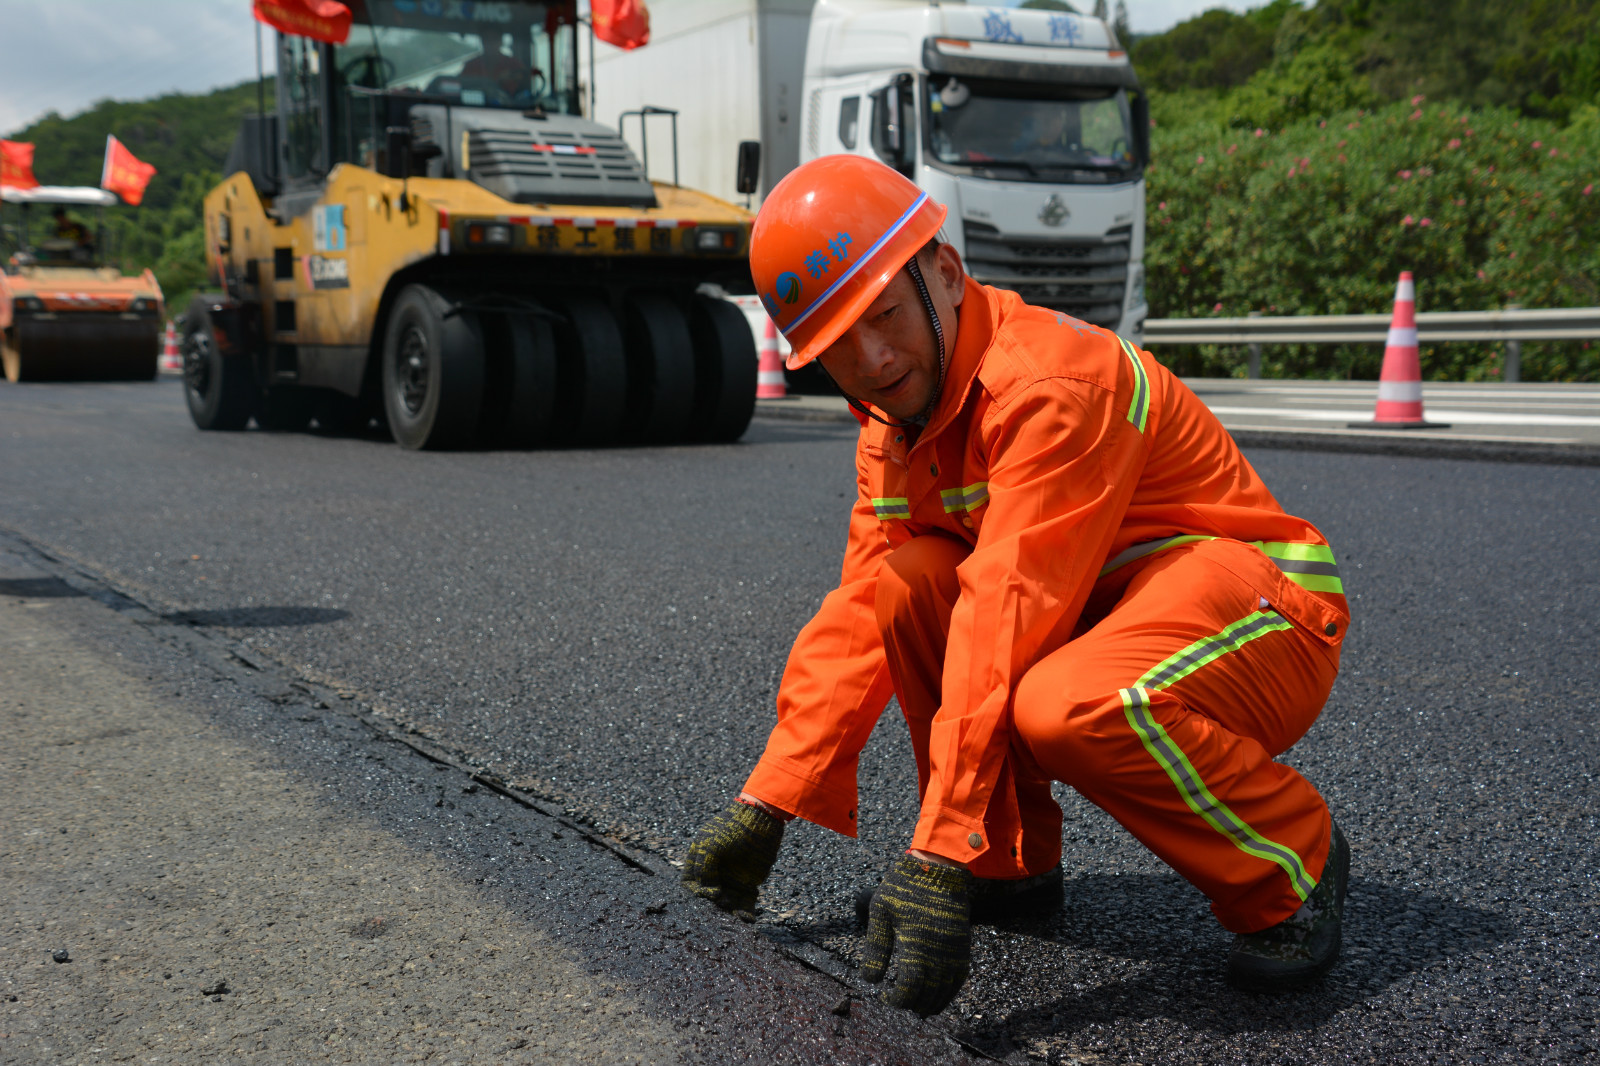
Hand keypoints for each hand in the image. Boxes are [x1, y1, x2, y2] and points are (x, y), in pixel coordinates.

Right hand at [681, 800, 784, 914]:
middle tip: (724, 906)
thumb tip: (711, 895)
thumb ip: (704, 869)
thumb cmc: (731, 829)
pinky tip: (748, 920)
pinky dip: (746, 914)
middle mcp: (714, 875)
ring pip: (728, 905)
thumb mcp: (711, 845)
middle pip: (709, 899)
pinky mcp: (749, 886)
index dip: (695, 893)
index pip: (690, 885)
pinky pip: (745, 904)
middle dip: (714, 907)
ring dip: (731, 914)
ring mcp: (731, 881)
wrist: (760, 821)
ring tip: (737, 918)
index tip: (706, 895)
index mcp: (699, 863)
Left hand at [861, 854, 972, 1015]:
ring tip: (917, 1008)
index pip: (908, 989)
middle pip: (927, 994)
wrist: (938, 868)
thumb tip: (870, 980)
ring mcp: (953, 951)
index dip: (895, 999)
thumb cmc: (904, 888)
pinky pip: (960, 978)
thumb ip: (876, 948)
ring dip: (931, 1004)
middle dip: (911, 1004)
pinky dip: (950, 992)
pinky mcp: (963, 946)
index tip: (884, 996)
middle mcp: (938, 954)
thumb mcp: (881, 913)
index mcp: (915, 947)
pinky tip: (939, 995)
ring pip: (945, 991)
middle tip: (898, 1001)